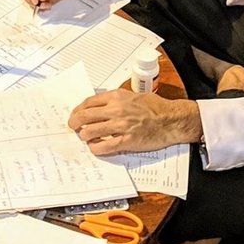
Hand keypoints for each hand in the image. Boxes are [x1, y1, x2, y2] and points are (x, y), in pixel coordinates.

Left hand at [68, 91, 200, 154]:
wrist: (170, 119)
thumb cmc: (155, 106)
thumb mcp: (133, 95)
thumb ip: (116, 100)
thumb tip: (101, 106)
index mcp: (117, 97)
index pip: (89, 102)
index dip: (78, 109)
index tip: (76, 114)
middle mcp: (116, 110)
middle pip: (86, 116)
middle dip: (75, 122)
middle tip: (73, 126)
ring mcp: (121, 126)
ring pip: (91, 131)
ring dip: (84, 135)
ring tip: (85, 137)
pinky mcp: (127, 141)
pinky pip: (104, 146)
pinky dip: (96, 148)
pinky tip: (95, 147)